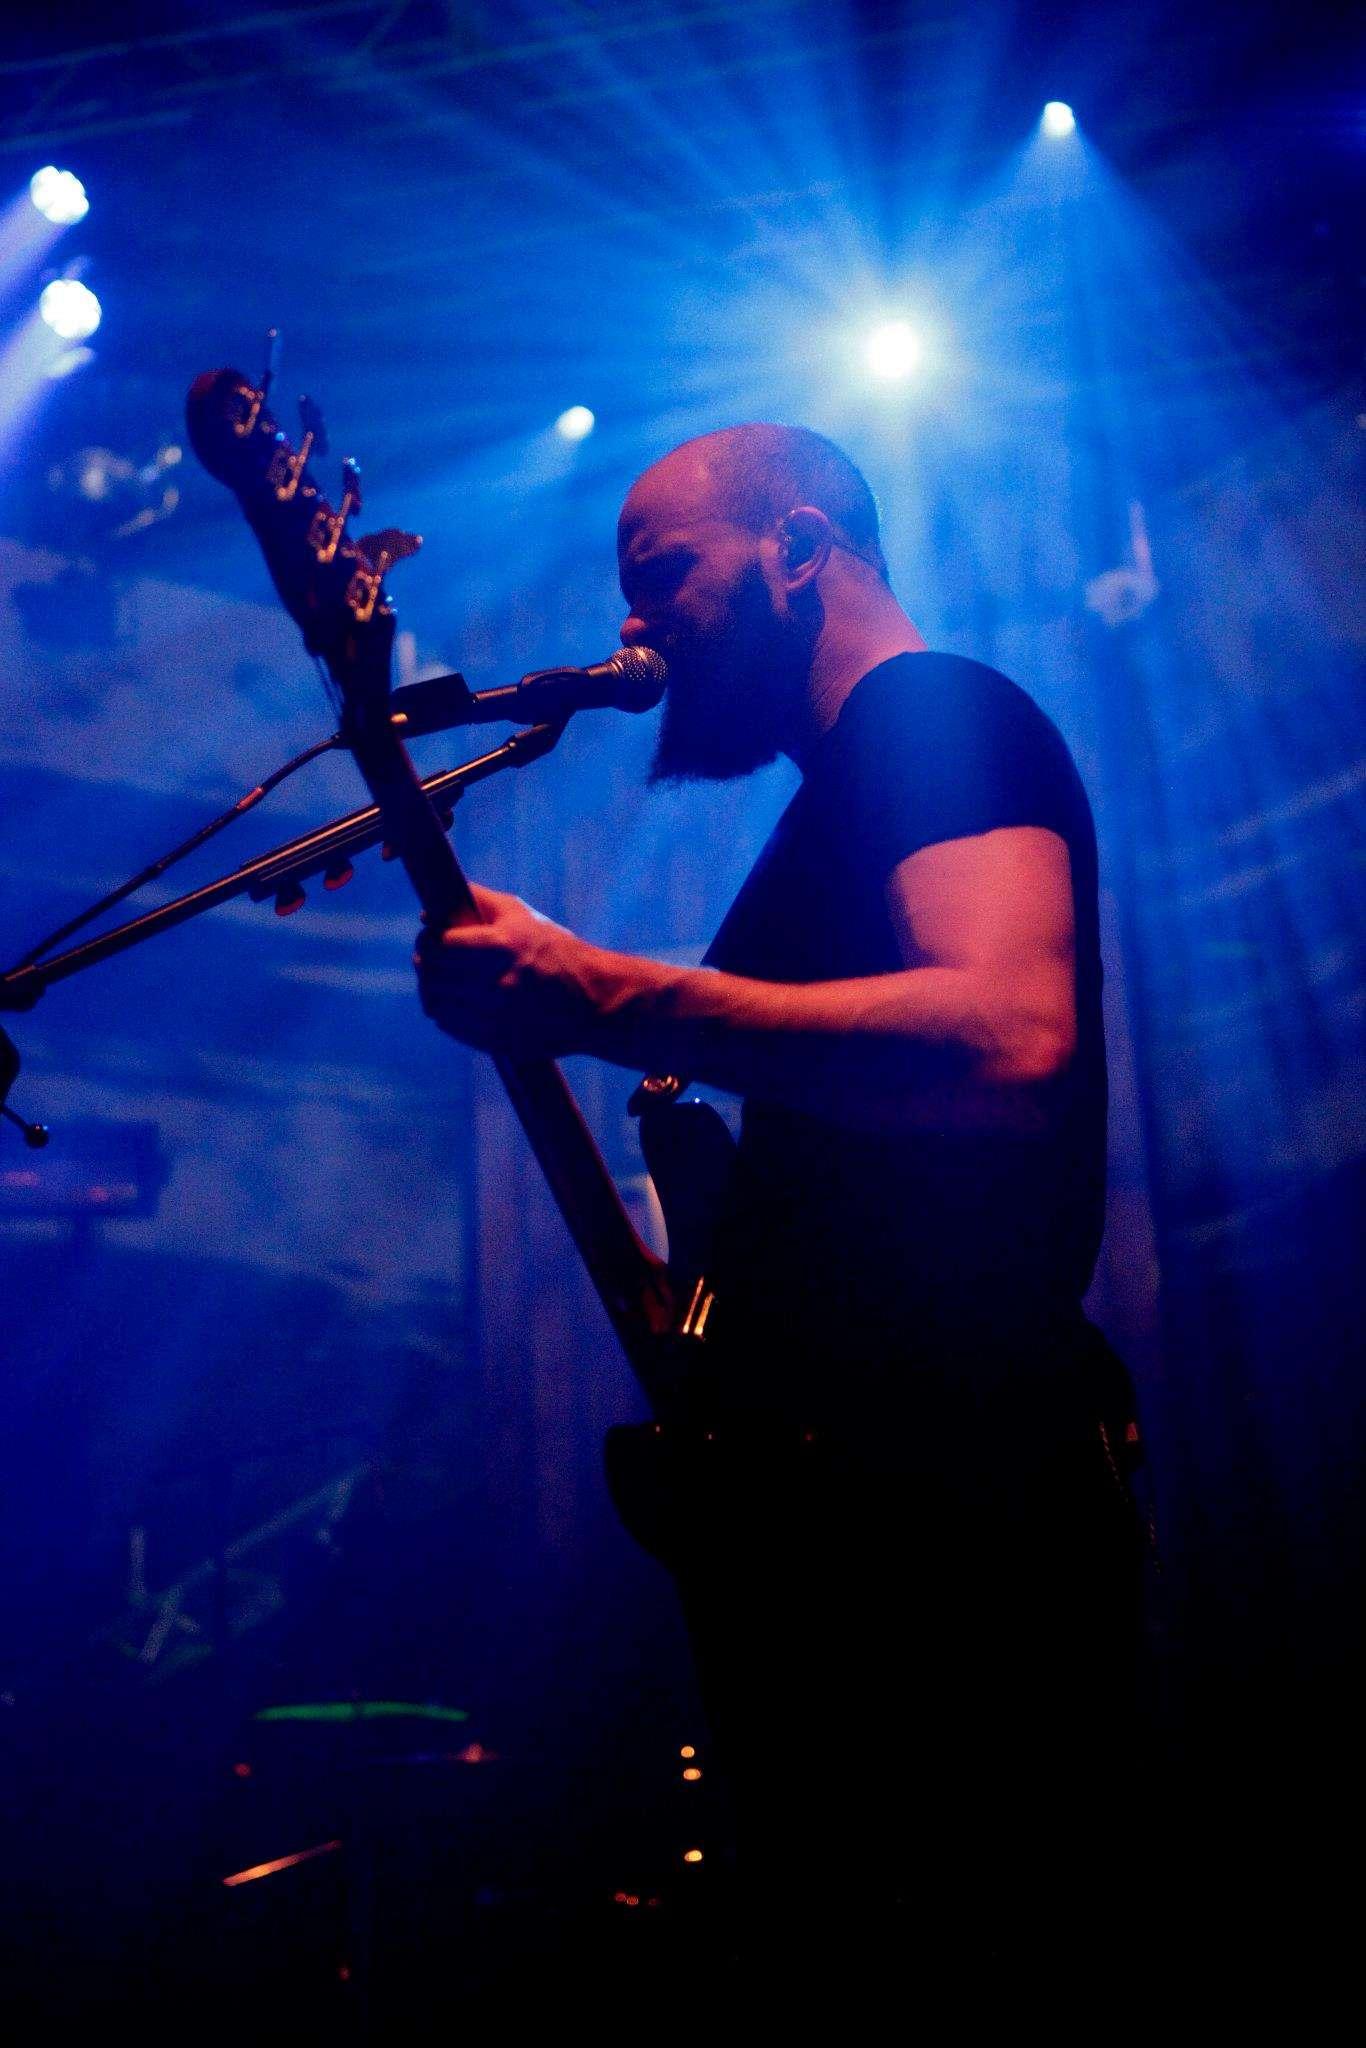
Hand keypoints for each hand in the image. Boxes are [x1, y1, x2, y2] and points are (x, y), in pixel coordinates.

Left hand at [414, 882, 599, 1057]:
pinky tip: (453, 1003)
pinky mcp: (497, 1040)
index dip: (428, 939)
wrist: (595, 1001)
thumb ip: (478, 902)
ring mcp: (496, 1016)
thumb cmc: (557, 951)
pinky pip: (450, 1026)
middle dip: (425, 963)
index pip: (441, 944)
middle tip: (428, 958)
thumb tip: (429, 910)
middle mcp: (497, 982)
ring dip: (430, 989)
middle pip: (434, 974)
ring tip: (437, 982)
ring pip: (436, 1003)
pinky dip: (444, 1012)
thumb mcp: (523, 916)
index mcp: (503, 947)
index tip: (430, 937)